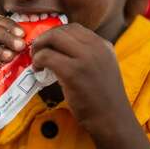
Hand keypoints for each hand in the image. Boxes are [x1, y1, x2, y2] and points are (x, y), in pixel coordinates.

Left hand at [31, 24, 132, 138]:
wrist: (112, 120)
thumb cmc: (104, 99)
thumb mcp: (104, 67)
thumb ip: (90, 55)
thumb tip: (63, 49)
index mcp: (103, 45)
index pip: (74, 28)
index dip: (56, 34)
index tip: (48, 46)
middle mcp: (96, 47)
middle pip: (62, 30)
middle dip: (45, 38)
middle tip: (37, 51)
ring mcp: (85, 58)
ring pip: (53, 38)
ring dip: (39, 47)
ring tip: (36, 60)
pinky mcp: (73, 72)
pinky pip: (47, 56)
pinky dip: (38, 60)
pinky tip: (38, 70)